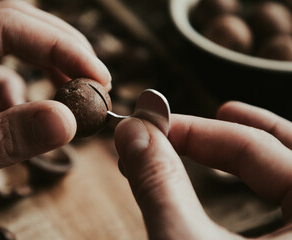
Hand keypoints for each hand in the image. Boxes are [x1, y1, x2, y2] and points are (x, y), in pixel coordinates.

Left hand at [0, 0, 110, 209]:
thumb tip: (67, 122)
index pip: (7, 25)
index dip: (60, 45)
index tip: (97, 75)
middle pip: (13, 24)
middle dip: (61, 49)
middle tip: (95, 80)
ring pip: (9, 49)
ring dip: (46, 69)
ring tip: (70, 97)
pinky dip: (22, 93)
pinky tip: (26, 115)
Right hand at [115, 101, 291, 239]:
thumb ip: (159, 183)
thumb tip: (132, 132)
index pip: (256, 146)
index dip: (194, 131)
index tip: (151, 126)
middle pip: (289, 152)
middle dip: (241, 130)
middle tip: (214, 110)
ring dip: (258, 149)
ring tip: (230, 122)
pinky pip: (290, 206)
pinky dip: (266, 185)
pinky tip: (245, 177)